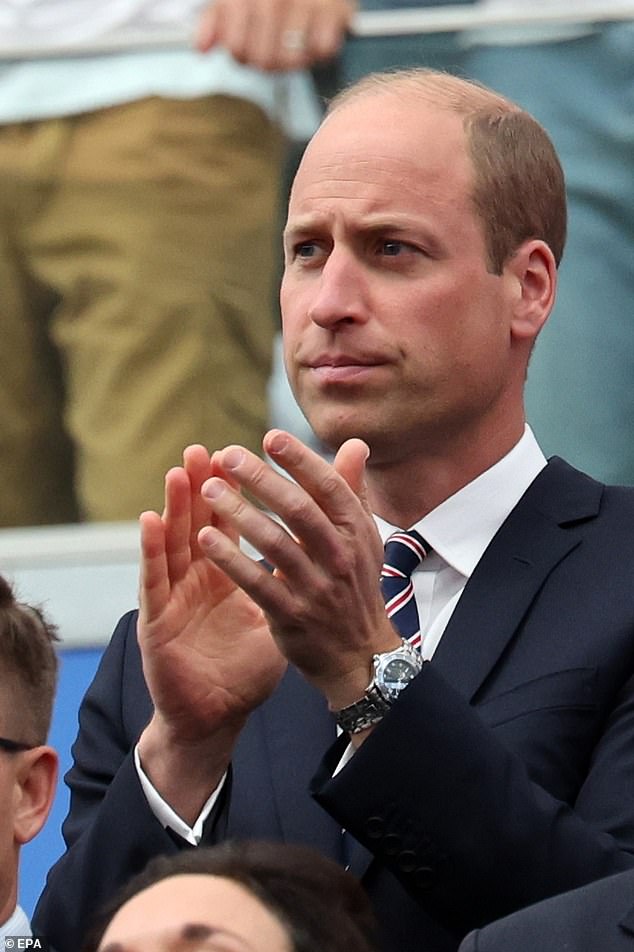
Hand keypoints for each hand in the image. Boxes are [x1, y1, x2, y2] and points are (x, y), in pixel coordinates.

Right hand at [137, 445, 285, 817]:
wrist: (216, 714)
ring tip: (180, 471)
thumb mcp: (281, 613)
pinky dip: (150, 550)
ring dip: (175, 505)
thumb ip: (300, 575)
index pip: (228, 523)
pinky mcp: (156, 621)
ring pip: (172, 542)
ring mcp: (174, 597)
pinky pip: (152, 581)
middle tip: (204, 448)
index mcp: (224, 575)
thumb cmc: (245, 665)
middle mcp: (196, 579)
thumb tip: (332, 547)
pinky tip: (149, 521)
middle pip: (197, 523)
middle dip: (201, 485)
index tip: (243, 454)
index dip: (234, 490)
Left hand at [195, 0, 354, 70]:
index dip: (241, 53)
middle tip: (273, 47)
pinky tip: (314, 35)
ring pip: (291, 59)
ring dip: (292, 59)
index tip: (247, 45)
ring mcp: (307, 1)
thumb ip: (215, 19)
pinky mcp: (335, 10)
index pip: (237, 46)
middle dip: (267, 60)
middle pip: (264, 59)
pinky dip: (319, 50)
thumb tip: (201, 47)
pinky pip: (322, 50)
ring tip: (293, 44)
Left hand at [198, 430, 399, 711]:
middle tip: (226, 455)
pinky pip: (256, 582)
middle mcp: (340, 557)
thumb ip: (352, 490)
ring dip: (239, 512)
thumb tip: (355, 444)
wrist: (358, 654)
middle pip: (298, 510)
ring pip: (274, 543)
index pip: (328, 487)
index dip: (300, 460)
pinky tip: (206, 537)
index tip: (270, 437)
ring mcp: (316, 587)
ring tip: (209, 488)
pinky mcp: (291, 615)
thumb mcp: (363, 538)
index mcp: (357, 532)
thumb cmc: (354, 585)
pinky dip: (231, 559)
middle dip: (261, 478)